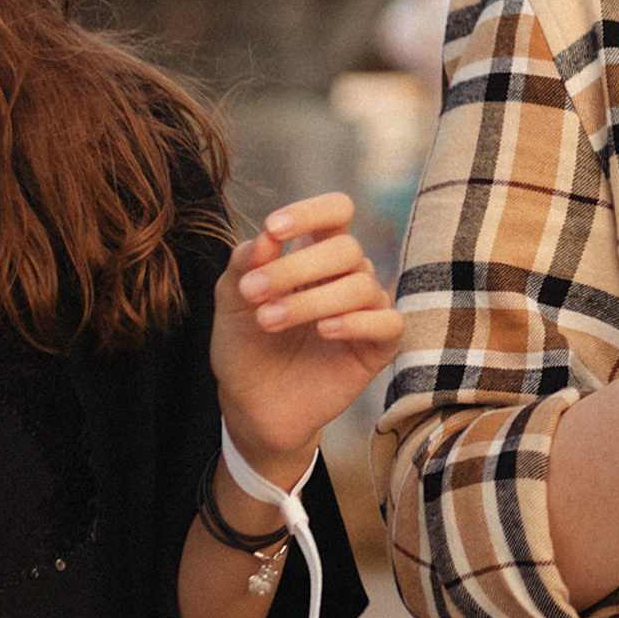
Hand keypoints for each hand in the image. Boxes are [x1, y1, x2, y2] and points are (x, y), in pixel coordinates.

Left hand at [211, 192, 405, 485]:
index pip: (336, 211)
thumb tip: (267, 235)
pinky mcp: (379, 347)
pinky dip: (357, 322)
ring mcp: (366, 310)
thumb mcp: (231, 301)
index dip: (312, 212)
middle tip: (253, 293)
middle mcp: (347, 275)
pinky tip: (324, 331)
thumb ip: (246, 263)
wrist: (251, 406)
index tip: (274, 228)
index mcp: (314, 254)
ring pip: (362, 285)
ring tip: (270, 321)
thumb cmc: (244, 346)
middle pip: (346, 248)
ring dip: (311, 300)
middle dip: (296, 268)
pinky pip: (388, 322)